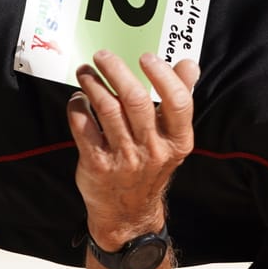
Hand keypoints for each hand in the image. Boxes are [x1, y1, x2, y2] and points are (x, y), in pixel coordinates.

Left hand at [65, 50, 200, 249]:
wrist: (128, 213)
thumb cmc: (150, 167)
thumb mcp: (172, 139)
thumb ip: (180, 99)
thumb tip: (189, 64)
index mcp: (177, 141)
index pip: (177, 102)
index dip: (162, 76)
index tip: (146, 57)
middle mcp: (153, 150)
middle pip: (135, 101)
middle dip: (117, 71)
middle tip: (103, 56)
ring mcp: (123, 159)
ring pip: (106, 109)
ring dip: (93, 84)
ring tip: (86, 72)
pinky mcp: (96, 164)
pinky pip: (83, 126)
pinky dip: (78, 106)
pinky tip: (79, 98)